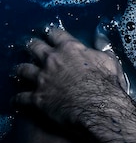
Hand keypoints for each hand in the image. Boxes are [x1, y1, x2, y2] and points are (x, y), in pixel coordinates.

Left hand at [13, 27, 127, 125]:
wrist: (99, 108)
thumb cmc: (107, 86)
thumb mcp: (110, 62)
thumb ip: (102, 50)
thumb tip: (101, 42)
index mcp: (70, 49)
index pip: (55, 34)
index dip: (52, 34)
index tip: (50, 35)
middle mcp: (52, 60)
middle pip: (34, 47)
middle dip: (32, 47)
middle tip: (32, 48)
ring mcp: (42, 79)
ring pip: (23, 69)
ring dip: (22, 70)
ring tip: (21, 72)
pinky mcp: (37, 98)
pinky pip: (21, 97)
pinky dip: (19, 99)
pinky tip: (17, 100)